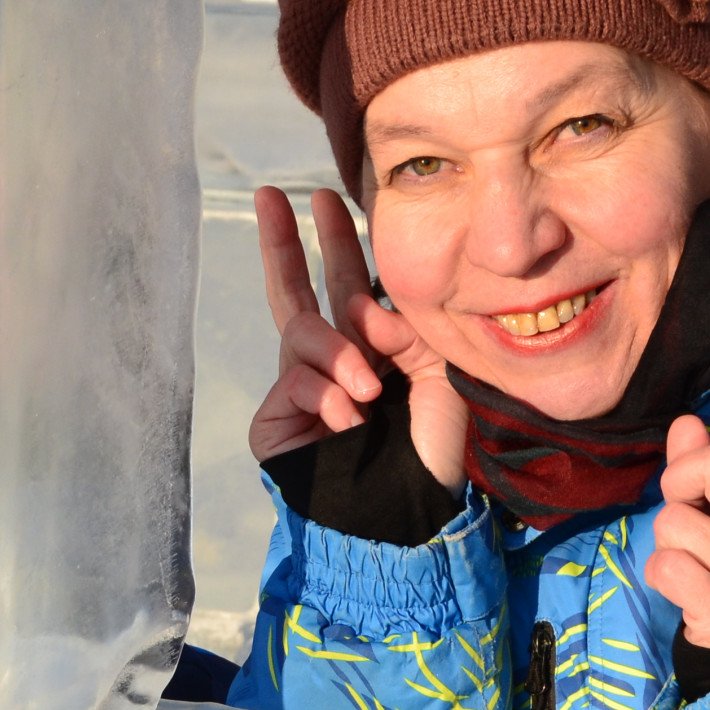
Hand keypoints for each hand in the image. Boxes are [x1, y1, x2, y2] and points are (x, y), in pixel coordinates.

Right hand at [249, 185, 469, 490]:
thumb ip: (406, 330)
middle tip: (270, 195)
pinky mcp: (276, 420)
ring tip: (368, 390)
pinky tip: (350, 419)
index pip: (346, 284)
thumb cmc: (432, 451)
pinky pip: (296, 379)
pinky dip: (327, 394)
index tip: (328, 195)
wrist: (408, 514)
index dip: (335, 239)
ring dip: (338, 354)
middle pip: (297, 289)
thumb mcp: (439, 375)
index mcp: (370, 348)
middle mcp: (331, 361)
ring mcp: (300, 389)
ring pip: (301, 331)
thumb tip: (363, 309)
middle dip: (282, 241)